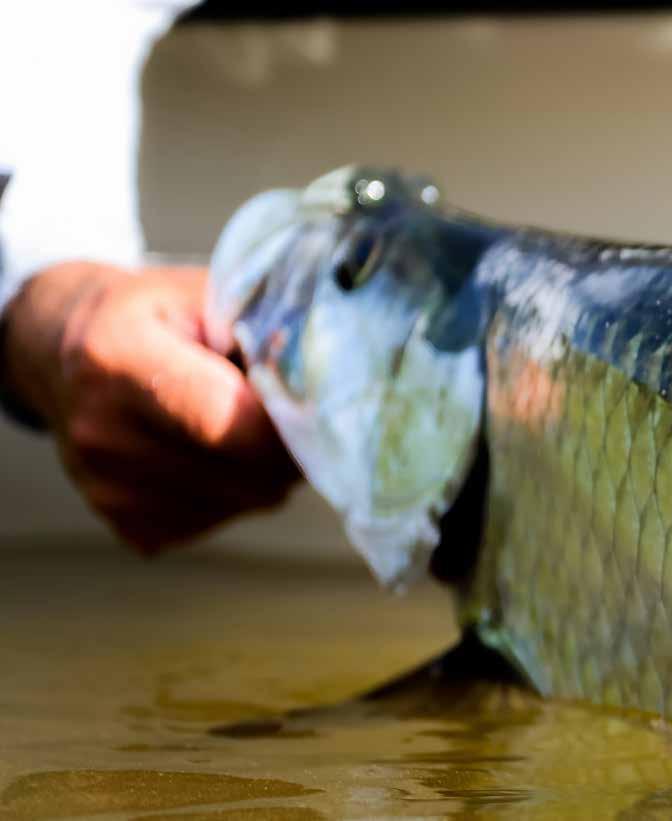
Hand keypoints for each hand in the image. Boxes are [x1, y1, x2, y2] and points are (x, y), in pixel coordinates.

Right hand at [2, 262, 298, 552]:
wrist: (65, 354)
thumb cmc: (153, 315)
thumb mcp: (203, 294)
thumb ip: (264, 330)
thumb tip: (329, 382)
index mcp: (118, 360)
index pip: (230, 422)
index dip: (291, 424)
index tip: (319, 405)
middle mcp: (104, 436)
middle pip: (247, 475)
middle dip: (288, 448)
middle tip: (290, 411)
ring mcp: (109, 492)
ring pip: (245, 503)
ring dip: (265, 471)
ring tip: (244, 425)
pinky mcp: (127, 527)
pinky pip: (220, 521)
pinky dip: (236, 492)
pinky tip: (213, 452)